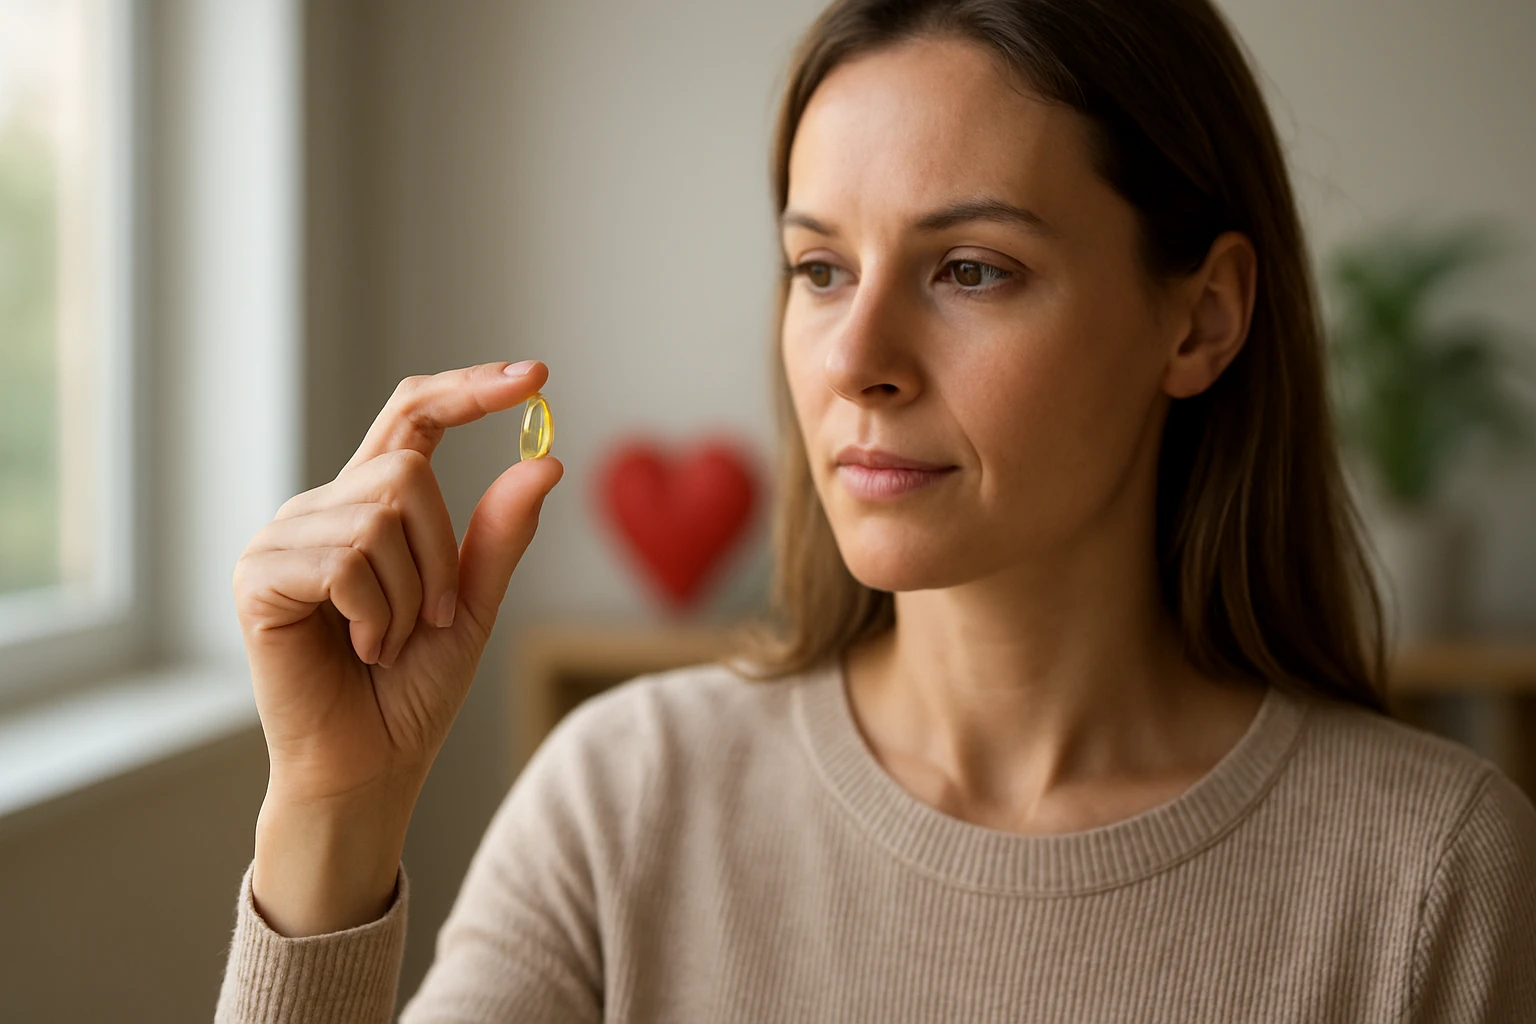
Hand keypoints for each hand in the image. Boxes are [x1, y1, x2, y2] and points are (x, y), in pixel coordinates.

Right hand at [233, 360, 563, 807]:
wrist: (370, 766)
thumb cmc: (413, 689)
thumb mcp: (472, 604)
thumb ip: (500, 535)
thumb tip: (546, 463)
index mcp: (370, 507)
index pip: (414, 417)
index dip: (469, 389)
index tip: (533, 375)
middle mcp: (321, 510)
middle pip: (406, 471)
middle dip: (442, 555)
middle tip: (431, 619)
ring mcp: (283, 540)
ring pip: (379, 516)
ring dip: (410, 596)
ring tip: (385, 642)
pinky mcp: (257, 577)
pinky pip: (345, 560)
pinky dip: (374, 615)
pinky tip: (359, 649)